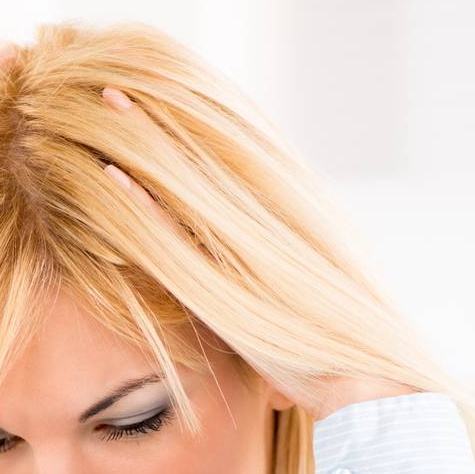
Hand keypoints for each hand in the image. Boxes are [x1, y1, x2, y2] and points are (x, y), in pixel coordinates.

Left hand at [98, 86, 419, 421]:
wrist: (369, 387)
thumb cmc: (340, 361)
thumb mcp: (311, 311)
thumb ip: (281, 295)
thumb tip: (272, 319)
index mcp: (286, 225)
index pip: (229, 167)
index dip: (189, 132)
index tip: (158, 102)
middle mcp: (268, 228)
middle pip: (203, 159)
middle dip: (158, 120)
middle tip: (116, 86)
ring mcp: (247, 255)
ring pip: (183, 185)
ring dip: (141, 144)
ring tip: (105, 104)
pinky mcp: (227, 290)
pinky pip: (173, 239)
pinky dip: (140, 207)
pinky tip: (109, 177)